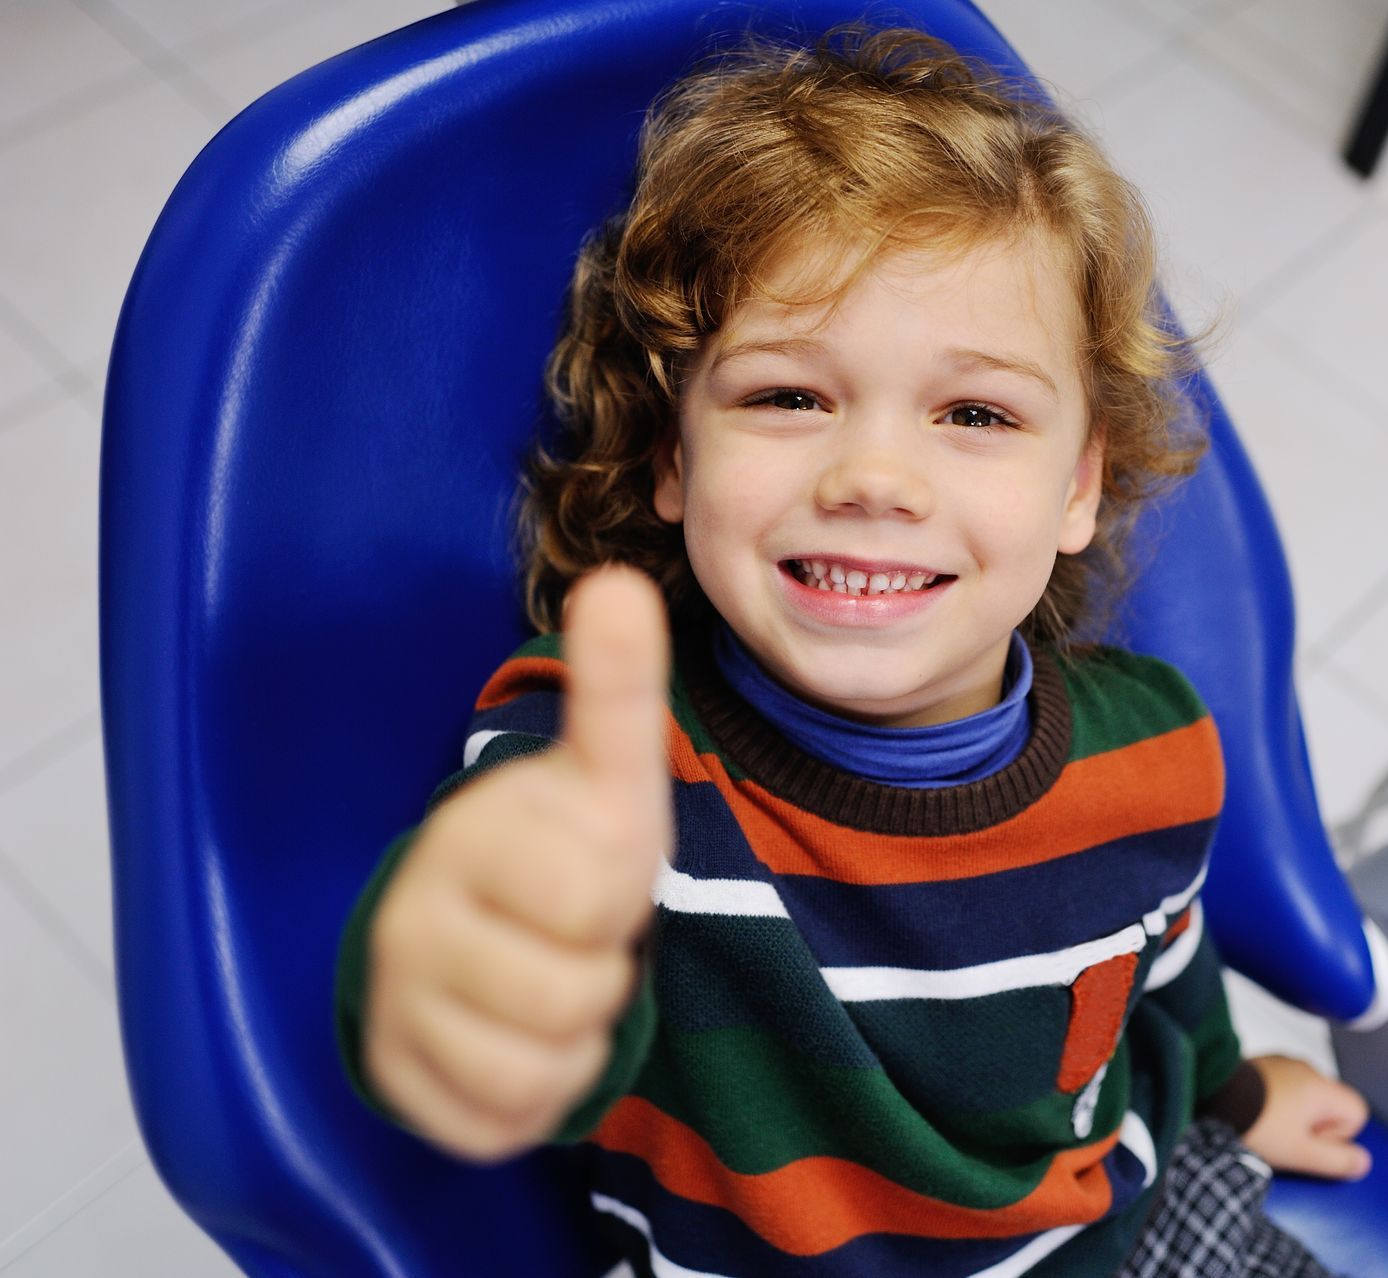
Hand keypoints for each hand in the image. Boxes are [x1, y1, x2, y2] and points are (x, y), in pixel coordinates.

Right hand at [362, 565, 672, 1162]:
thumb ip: (616, 688)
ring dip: (576, 1032)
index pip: (594, 896)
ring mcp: (393, 1003)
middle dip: (601, 966)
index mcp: (470, 836)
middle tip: (571, 931)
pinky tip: (519, 1036)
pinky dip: (539, 1093)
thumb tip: (620, 582)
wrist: (481, 923)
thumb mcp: (605, 774)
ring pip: (542, 1065)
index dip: (618, 889)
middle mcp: (410, 917)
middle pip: (575, 991)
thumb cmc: (556, 844)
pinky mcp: (396, 1080)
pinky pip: (504, 1122)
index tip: (584, 859)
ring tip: (548, 975)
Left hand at [1238, 1055, 1370, 1180]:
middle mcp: (1307, 1069)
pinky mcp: (1261, 1065)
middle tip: (1285, 1140)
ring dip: (1293, 1115)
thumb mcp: (1300, 1154)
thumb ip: (1337, 1161)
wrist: (1211, 1095)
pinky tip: (1256, 1115)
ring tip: (1267, 1129)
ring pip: (1305, 1097)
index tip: (1309, 1142)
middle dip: (1313, 1128)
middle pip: (1330, 1106)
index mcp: (1322, 1087)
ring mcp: (1283, 1063)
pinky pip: (1282, 1088)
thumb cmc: (1257, 1125)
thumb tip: (1362, 1162)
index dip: (1338, 1136)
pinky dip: (1274, 1103)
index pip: (1357, 1112)